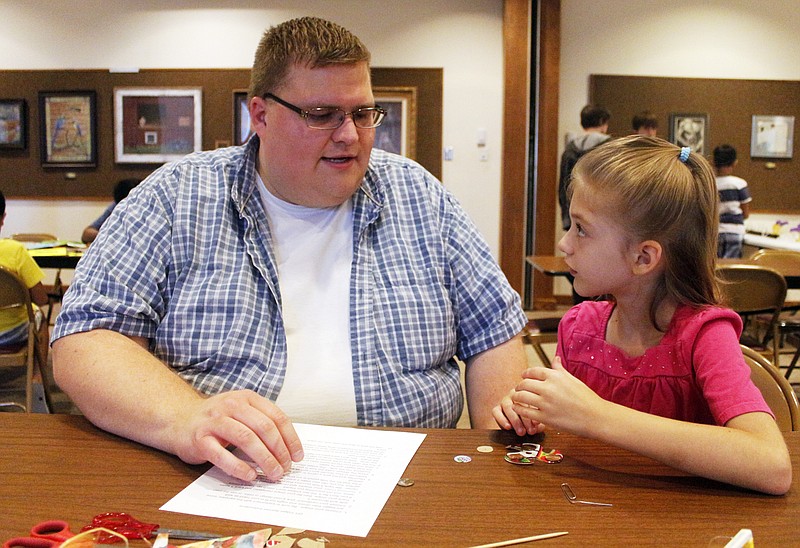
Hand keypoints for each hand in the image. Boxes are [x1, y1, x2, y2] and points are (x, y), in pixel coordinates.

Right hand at [172, 390, 303, 481]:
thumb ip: (262, 423)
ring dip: (264, 459)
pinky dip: (239, 467)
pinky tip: (250, 476)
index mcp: (247, 398)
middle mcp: (231, 405)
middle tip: (286, 468)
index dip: (290, 438)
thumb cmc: (217, 420)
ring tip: (273, 474)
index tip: (298, 456)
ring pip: (246, 439)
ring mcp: (214, 421)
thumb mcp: (242, 412)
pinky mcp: (200, 439)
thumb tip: (289, 449)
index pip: (276, 417)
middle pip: (264, 428)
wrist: (179, 421)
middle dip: (279, 450)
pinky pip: (222, 455)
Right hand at [492, 388, 544, 435]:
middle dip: (525, 419)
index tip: (537, 424)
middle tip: (530, 431)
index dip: (533, 412)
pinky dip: (501, 420)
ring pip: (507, 406)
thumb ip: (538, 422)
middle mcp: (514, 395)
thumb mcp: (537, 419)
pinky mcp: (497, 409)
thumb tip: (537, 425)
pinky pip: (496, 412)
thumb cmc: (531, 418)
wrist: (520, 419)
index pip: (529, 399)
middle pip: (518, 403)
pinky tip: (508, 427)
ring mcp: (504, 401)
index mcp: (526, 394)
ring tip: (521, 432)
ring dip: (514, 420)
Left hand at [511, 357, 604, 435]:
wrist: (595, 417)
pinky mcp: (544, 417)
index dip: (525, 374)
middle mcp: (548, 388)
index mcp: (555, 376)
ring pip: (521, 397)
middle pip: (524, 384)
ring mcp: (545, 403)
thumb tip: (555, 358)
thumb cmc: (586, 398)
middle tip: (518, 389)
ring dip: (516, 397)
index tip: (523, 376)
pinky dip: (519, 409)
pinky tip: (519, 409)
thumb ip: (560, 369)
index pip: (533, 371)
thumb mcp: (573, 379)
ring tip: (516, 398)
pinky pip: (524, 412)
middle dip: (519, 386)